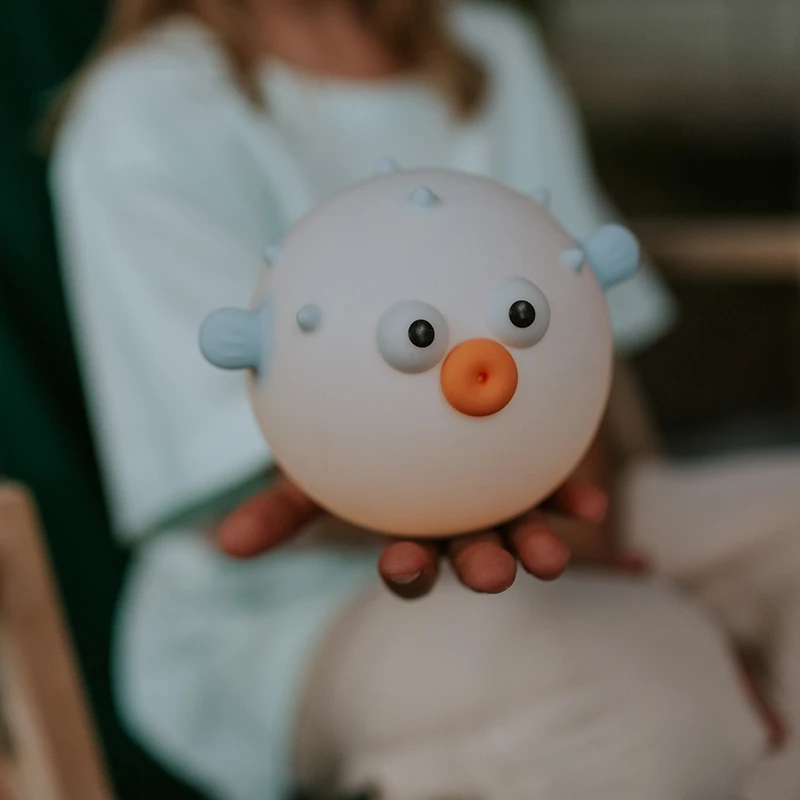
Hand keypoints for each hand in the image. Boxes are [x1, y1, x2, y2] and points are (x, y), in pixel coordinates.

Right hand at [218, 477, 646, 598]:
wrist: (421, 390)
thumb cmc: (361, 435)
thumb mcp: (316, 466)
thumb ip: (279, 506)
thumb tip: (218, 548)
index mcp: (409, 525)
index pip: (406, 561)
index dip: (405, 570)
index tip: (399, 564)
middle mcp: (458, 522)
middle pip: (470, 555)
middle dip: (481, 568)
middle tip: (489, 571)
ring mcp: (501, 501)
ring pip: (521, 534)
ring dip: (538, 548)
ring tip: (551, 553)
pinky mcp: (537, 474)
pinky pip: (561, 493)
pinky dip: (577, 502)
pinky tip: (593, 506)